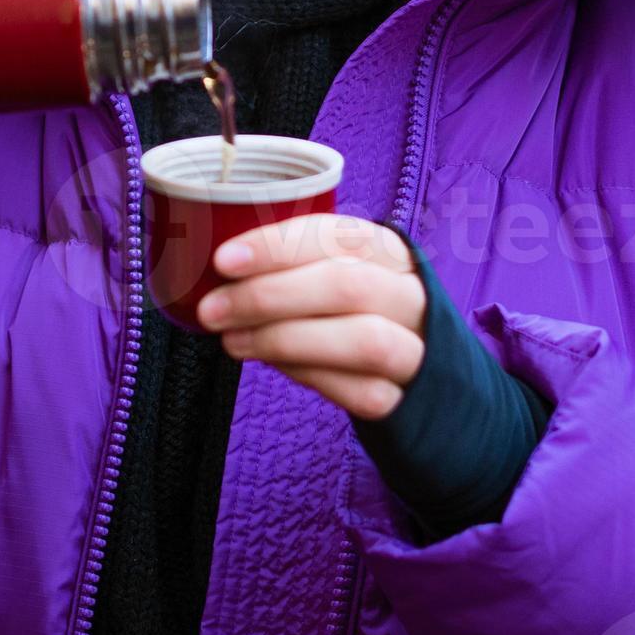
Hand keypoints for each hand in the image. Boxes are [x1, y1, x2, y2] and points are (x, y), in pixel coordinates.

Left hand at [197, 215, 427, 419]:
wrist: (421, 373)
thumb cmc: (360, 311)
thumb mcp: (338, 272)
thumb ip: (295, 265)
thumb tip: (219, 269)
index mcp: (392, 254)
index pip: (340, 235)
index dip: (280, 245)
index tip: (224, 259)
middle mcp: (413, 296)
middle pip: (349, 287)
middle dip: (270, 296)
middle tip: (213, 308)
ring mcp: (417, 350)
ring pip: (364, 340)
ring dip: (287, 339)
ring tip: (232, 340)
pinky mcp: (405, 399)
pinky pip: (362, 392)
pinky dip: (311, 377)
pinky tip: (274, 366)